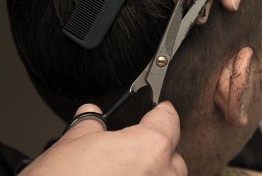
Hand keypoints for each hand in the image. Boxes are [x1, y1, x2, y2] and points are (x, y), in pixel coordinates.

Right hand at [20, 102, 185, 175]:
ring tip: (120, 174)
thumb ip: (90, 126)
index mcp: (148, 149)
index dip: (159, 112)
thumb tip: (91, 115)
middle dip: (155, 152)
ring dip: (150, 175)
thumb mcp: (69, 146)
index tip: (157, 111)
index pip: (169, 119)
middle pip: (172, 157)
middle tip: (129, 153)